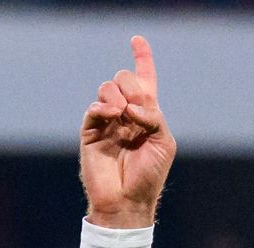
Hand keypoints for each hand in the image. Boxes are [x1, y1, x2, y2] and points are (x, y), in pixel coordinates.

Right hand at [80, 36, 176, 228]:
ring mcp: (107, 122)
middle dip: (132, 86)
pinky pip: (94, 107)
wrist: (127, 201)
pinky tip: (112, 115)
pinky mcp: (90, 132)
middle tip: (136, 110)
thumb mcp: (164, 142)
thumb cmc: (149, 176)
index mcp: (146, 114)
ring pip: (107, 87)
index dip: (142, 57)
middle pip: (124, 78)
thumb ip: (153, 116)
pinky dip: (104, 106)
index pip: (144, 79)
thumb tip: (129, 106)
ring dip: (118, 95)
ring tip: (122, 114)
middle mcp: (125, 113)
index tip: (137, 39)